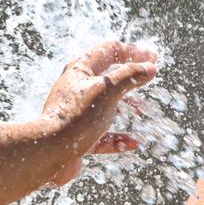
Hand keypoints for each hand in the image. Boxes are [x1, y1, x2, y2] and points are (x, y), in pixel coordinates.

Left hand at [41, 41, 157, 184]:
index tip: (154, 58)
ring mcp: (77, 113)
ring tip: (141, 111)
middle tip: (148, 80)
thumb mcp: (108, 91)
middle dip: (130, 79)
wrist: (49, 154)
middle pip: (108, 77)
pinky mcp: (78, 137)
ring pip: (106, 106)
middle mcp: (77, 89)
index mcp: (80, 70)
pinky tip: (133, 143)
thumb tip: (150, 68)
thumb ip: (131, 76)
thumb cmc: (76, 117)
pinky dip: (118, 138)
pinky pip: (102, 135)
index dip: (134, 52)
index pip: (110, 50)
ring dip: (126, 107)